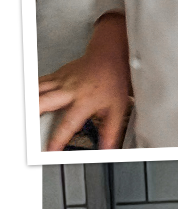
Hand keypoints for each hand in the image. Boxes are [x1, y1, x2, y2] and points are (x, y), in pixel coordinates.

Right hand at [40, 15, 130, 151]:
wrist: (108, 58)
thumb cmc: (113, 82)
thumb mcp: (118, 109)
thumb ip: (111, 131)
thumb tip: (107, 150)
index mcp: (85, 101)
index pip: (68, 124)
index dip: (58, 139)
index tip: (51, 151)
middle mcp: (68, 91)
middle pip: (42, 103)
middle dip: (31, 117)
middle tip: (31, 133)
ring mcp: (59, 81)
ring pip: (35, 91)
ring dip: (29, 104)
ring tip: (29, 119)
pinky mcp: (54, 76)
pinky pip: (37, 84)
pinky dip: (31, 92)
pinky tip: (30, 100)